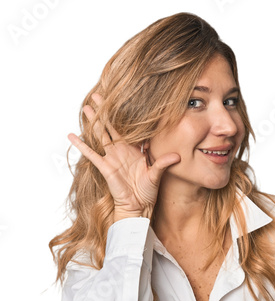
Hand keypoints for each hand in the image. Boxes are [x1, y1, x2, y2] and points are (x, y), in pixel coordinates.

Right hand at [68, 92, 180, 220]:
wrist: (137, 206)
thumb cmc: (147, 192)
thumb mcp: (156, 175)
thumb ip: (163, 163)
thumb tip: (177, 155)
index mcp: (135, 150)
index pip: (130, 129)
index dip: (127, 116)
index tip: (124, 100)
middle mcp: (122, 151)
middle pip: (112, 126)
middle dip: (106, 111)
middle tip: (99, 95)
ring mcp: (112, 158)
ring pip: (101, 135)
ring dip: (94, 121)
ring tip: (86, 107)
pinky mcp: (105, 167)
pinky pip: (91, 154)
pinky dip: (81, 145)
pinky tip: (71, 135)